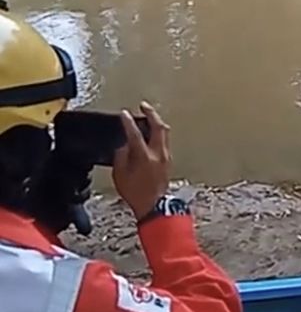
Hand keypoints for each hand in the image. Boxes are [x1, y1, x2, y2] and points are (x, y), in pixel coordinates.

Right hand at [112, 102, 170, 221]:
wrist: (153, 205)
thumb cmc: (135, 193)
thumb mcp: (120, 175)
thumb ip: (121, 156)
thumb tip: (124, 145)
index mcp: (144, 157)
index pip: (135, 134)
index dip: (128, 122)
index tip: (124, 114)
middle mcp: (158, 154)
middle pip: (159, 127)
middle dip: (151, 114)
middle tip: (143, 106)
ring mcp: (166, 156)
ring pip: (164, 133)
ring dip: (156, 122)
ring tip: (148, 117)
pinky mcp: (169, 160)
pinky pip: (165, 141)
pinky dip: (158, 133)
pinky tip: (152, 133)